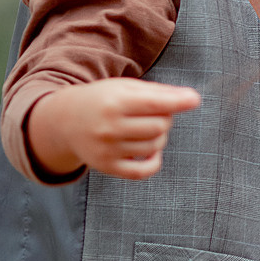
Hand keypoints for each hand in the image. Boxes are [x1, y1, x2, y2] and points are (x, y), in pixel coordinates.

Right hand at [27, 78, 199, 178]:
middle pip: (159, 126)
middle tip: (153, 114)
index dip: (177, 102)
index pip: (154, 104)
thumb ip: (158, 92)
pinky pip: (143, 171)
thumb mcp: (125, 88)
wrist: (65, 121)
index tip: (194, 99)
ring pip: (154, 147)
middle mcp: (110, 128)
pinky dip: (154, 161)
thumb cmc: (103, 100)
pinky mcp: (107, 167)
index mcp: (114, 102)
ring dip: (160, 137)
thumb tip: (192, 98)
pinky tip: (152, 151)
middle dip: (165, 119)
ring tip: (147, 128)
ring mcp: (108, 150)